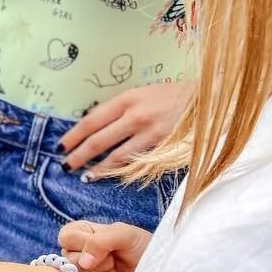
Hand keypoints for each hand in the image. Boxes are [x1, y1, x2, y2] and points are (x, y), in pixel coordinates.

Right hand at [58, 220, 150, 271]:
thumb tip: (83, 263)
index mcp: (84, 234)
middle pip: (67, 259)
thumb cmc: (146, 248)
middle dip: (90, 262)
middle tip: (112, 262)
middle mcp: (80, 254)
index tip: (104, 248)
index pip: (65, 237)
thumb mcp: (125, 234)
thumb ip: (100, 240)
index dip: (81, 243)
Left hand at [60, 82, 191, 175]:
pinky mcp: (166, 147)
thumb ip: (121, 110)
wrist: (210, 98)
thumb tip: (95, 125)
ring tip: (85, 176)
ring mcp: (152, 132)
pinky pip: (139, 162)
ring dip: (99, 168)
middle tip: (65, 166)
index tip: (61, 146)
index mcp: (127, 99)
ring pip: (117, 156)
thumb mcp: (143, 95)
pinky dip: (123, 171)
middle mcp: (136, 115)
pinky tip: (113, 176)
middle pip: (99, 140)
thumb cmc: (173, 96)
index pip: (91, 121)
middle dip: (79, 155)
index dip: (74, 136)